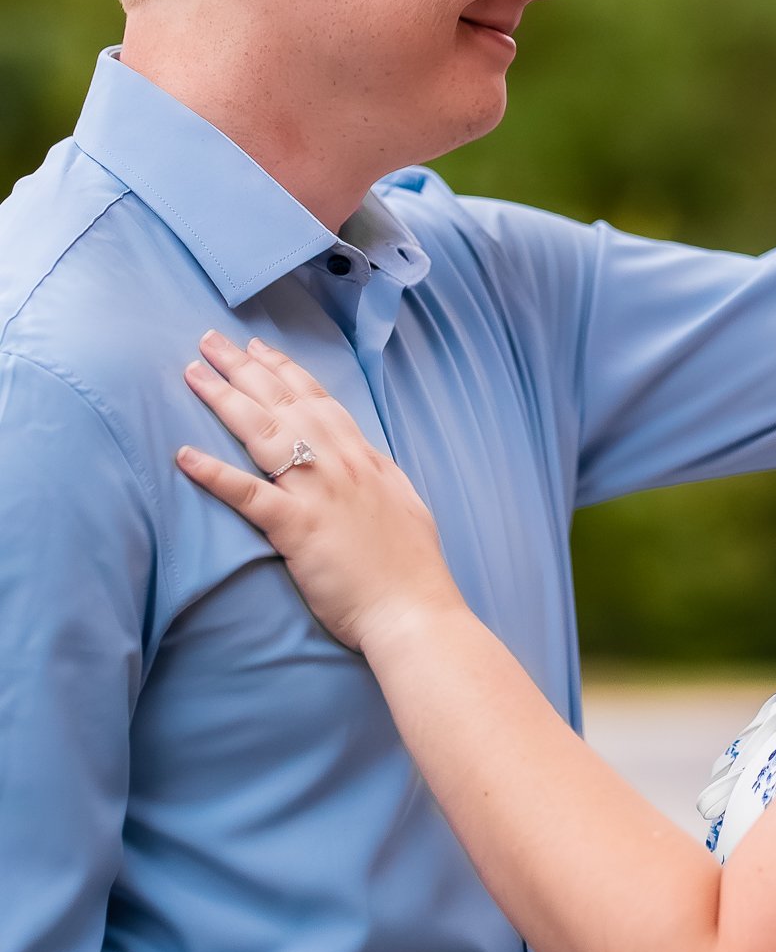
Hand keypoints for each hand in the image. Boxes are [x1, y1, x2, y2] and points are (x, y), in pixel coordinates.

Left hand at [178, 330, 462, 656]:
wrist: (415, 611)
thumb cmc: (411, 569)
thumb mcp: (402, 504)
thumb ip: (378, 476)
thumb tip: (366, 461)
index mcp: (364, 459)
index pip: (318, 401)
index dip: (284, 371)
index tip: (258, 348)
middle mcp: (341, 465)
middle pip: (284, 403)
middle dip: (244, 368)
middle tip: (209, 340)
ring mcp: (319, 493)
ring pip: (264, 432)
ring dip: (225, 399)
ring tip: (192, 373)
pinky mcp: (298, 528)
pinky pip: (248, 494)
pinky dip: (214, 473)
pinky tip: (184, 454)